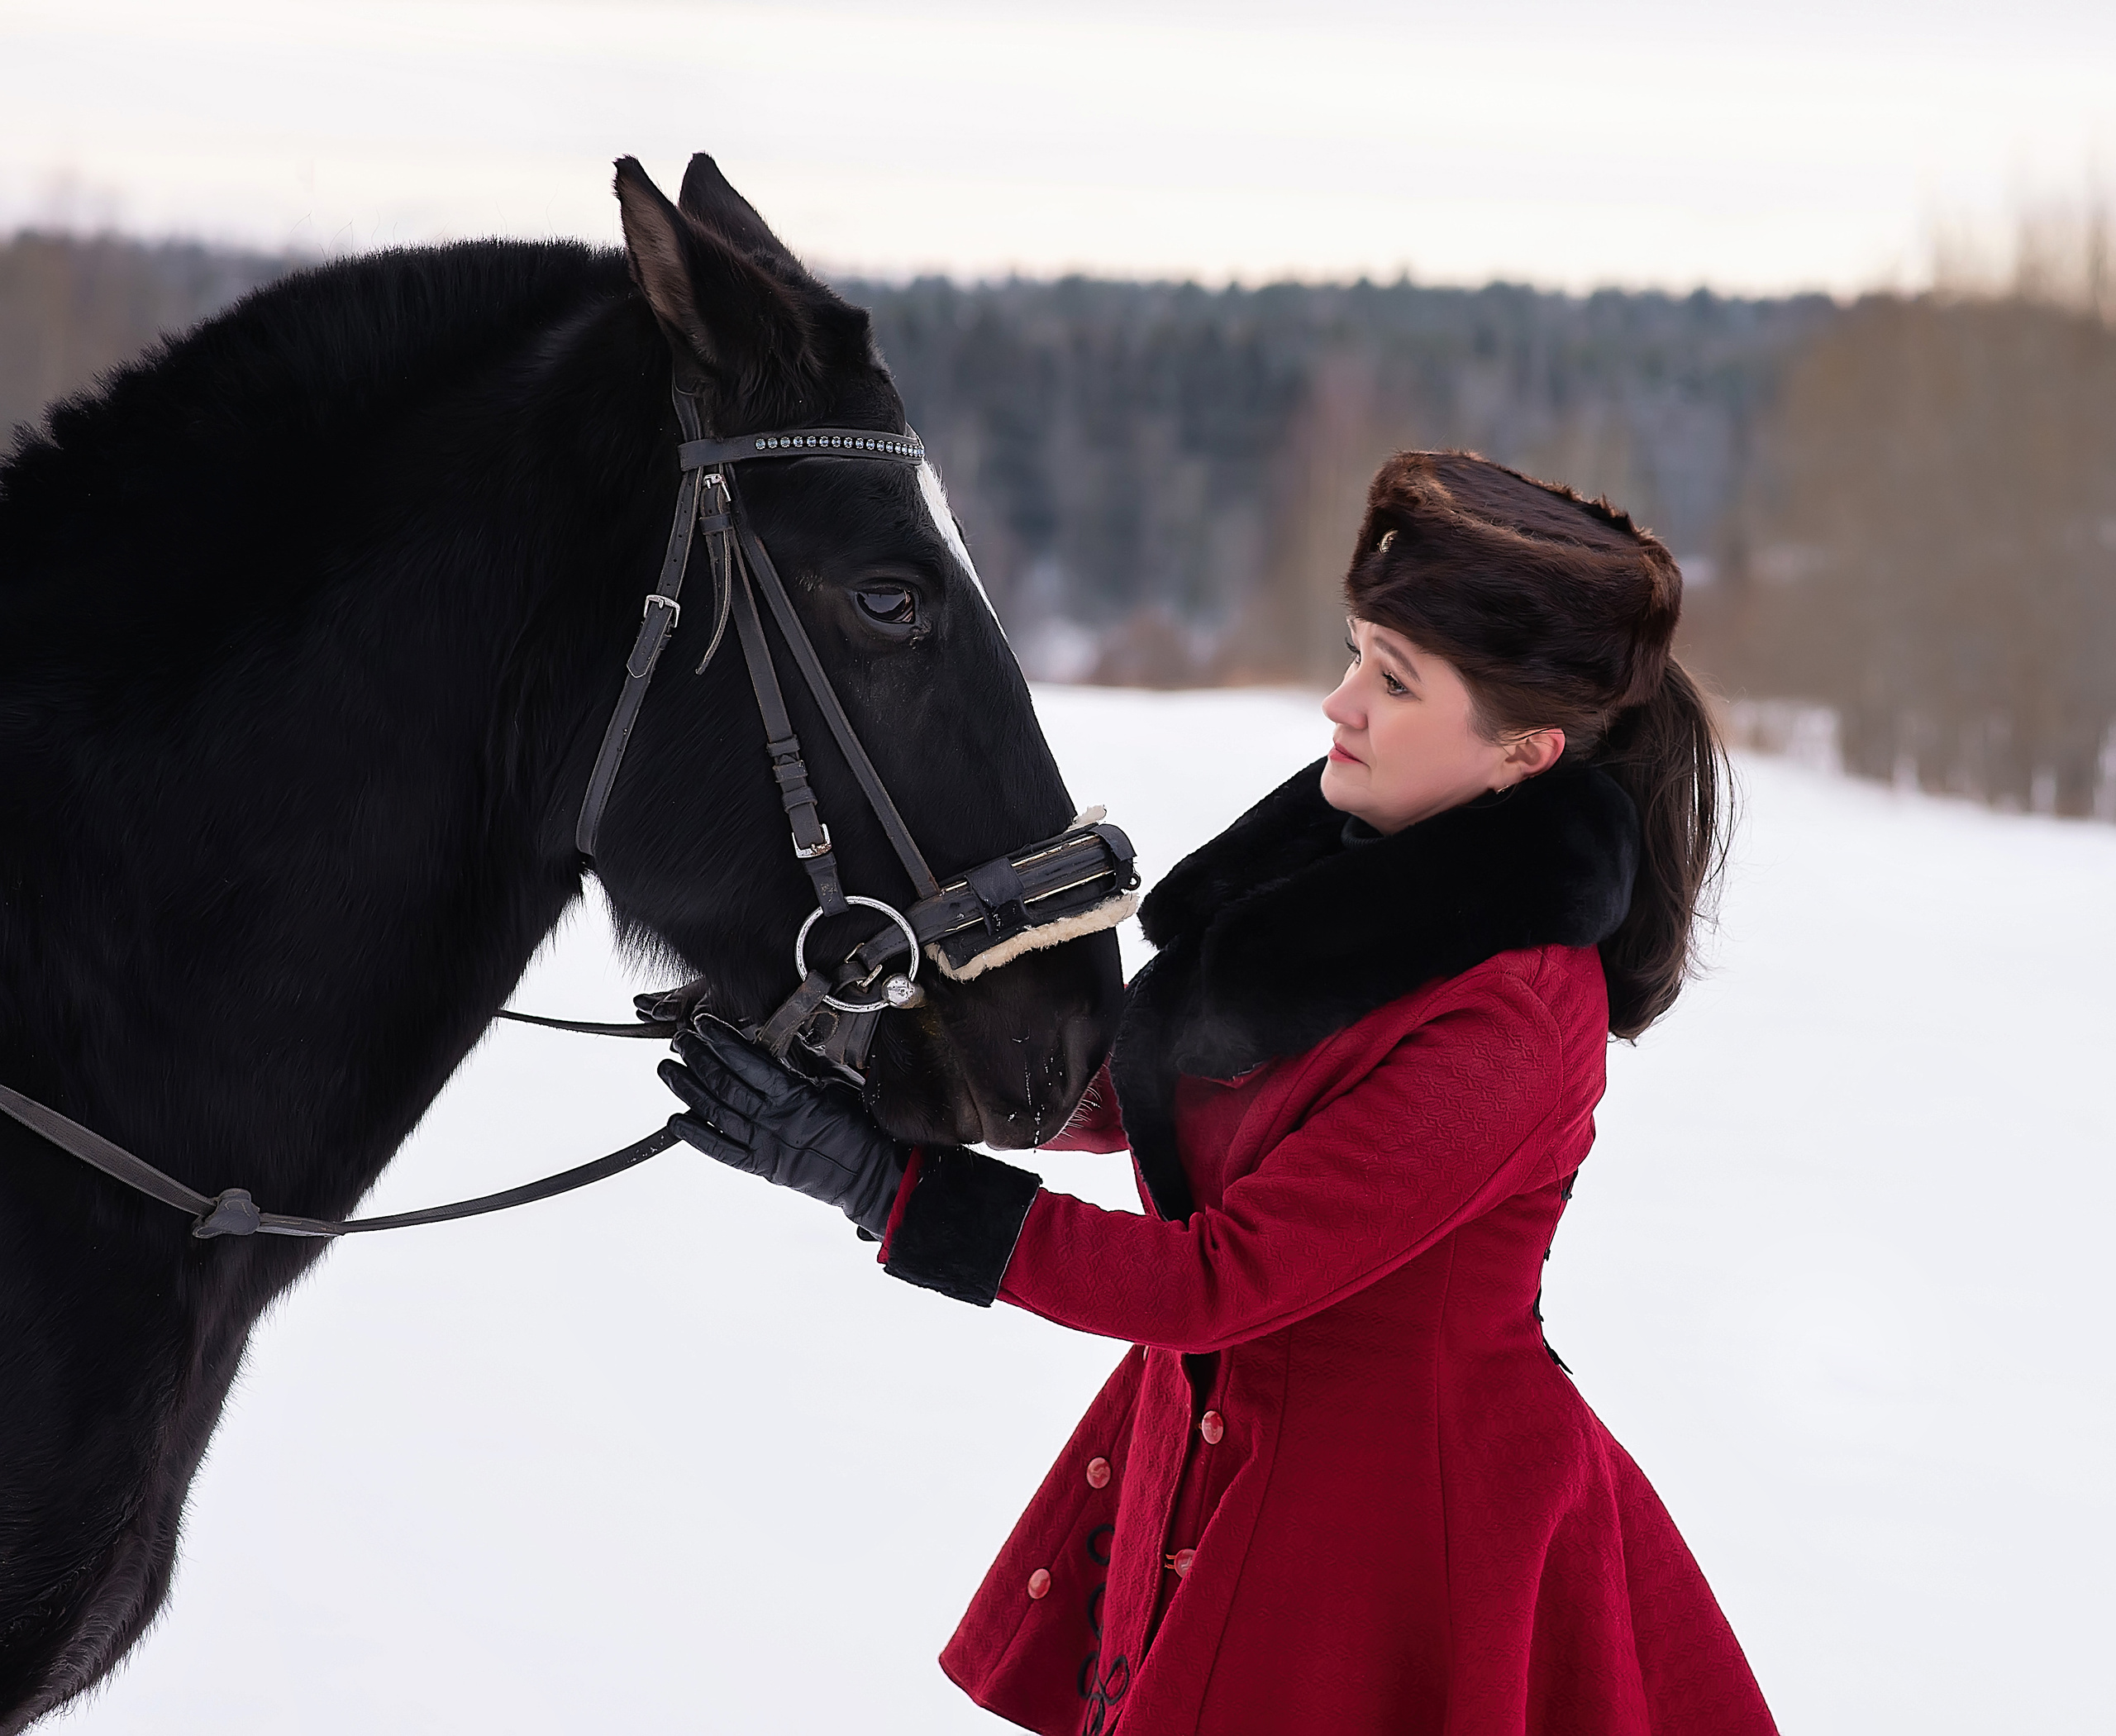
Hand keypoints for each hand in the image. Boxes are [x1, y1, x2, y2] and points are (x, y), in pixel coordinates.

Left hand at [659, 1019, 907, 1236]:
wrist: (873, 1176)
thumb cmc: (862, 1128)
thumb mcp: (838, 1086)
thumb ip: (806, 1066)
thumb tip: (781, 1041)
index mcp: (796, 1097)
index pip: (750, 1062)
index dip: (723, 1041)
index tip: (704, 1024)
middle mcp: (775, 1121)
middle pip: (726, 1084)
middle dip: (699, 1058)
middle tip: (680, 1040)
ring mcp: (765, 1145)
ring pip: (717, 1113)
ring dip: (689, 1089)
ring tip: (667, 1069)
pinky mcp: (763, 1167)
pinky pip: (723, 1151)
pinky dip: (697, 1136)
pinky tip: (675, 1120)